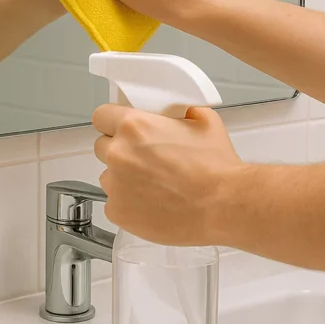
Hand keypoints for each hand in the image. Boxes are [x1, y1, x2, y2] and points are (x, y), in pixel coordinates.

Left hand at [93, 104, 245, 245]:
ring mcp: (115, 185)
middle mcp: (118, 154)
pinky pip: (115, 203)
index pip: (101, 116)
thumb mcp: (204, 121)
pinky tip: (153, 203)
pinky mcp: (118, 212)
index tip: (120, 128)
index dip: (112, 122)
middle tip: (144, 159)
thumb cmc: (216, 166)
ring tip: (153, 184)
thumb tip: (178, 111)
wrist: (222, 205)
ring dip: (123, 178)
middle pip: (102, 147)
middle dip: (119, 150)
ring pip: (108, 177)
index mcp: (134, 126)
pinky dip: (129, 203)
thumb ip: (181, 111)